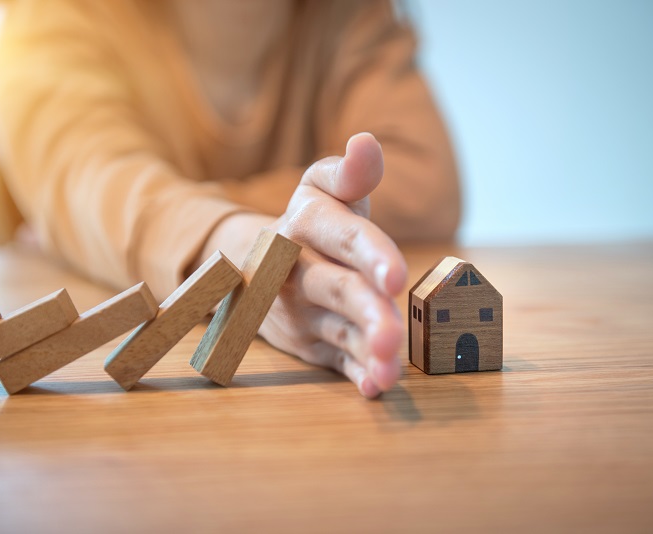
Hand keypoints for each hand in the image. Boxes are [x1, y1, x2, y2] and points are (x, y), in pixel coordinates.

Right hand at [199, 133, 406, 397]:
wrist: (257, 262)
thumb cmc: (313, 222)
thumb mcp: (323, 190)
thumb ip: (350, 174)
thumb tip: (367, 144)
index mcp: (305, 222)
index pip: (342, 235)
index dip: (370, 254)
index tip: (394, 277)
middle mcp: (296, 268)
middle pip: (337, 289)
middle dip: (366, 312)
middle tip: (392, 337)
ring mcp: (300, 310)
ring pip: (338, 330)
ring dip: (365, 351)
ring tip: (390, 373)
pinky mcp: (309, 341)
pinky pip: (333, 360)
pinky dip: (353, 375)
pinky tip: (373, 388)